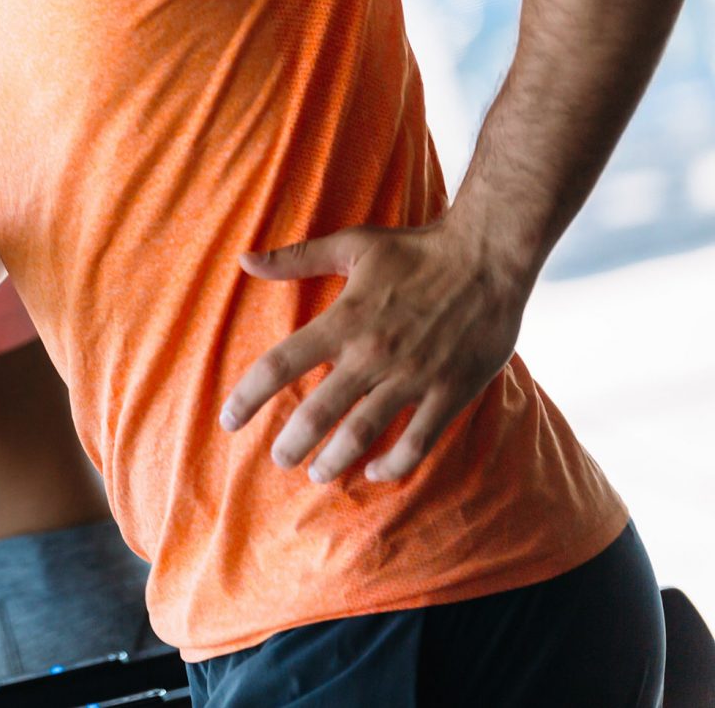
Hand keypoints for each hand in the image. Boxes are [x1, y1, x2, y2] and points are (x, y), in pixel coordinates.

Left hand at [219, 223, 529, 483]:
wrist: (489, 256)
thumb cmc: (415, 248)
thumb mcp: (351, 244)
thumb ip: (295, 258)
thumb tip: (243, 260)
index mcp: (343, 320)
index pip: (280, 364)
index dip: (248, 396)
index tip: (229, 420)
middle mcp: (372, 353)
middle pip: (318, 412)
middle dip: (292, 444)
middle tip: (280, 459)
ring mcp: (413, 376)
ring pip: (363, 432)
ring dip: (335, 460)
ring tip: (318, 474)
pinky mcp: (451, 391)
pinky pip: (419, 440)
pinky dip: (394, 463)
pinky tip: (375, 472)